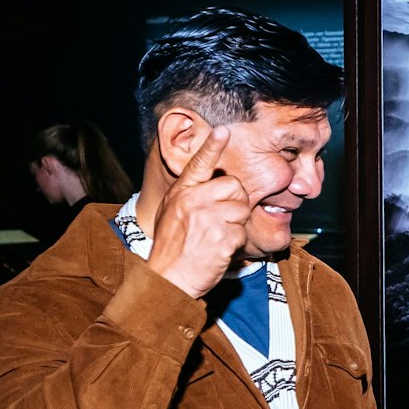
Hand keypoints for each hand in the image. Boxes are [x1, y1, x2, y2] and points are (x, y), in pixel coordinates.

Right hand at [145, 127, 249, 298]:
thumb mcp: (172, 212)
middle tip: (221, 220)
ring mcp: (207, 218)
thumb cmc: (172, 246)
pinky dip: (235, 243)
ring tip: (215, 237)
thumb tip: (215, 184)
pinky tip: (218, 250)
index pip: (199, 164)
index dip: (212, 146)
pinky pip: (242, 232)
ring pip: (242, 209)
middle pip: (235, 186)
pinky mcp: (220, 237)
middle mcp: (193, 200)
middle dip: (236, 202)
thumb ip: (191, 195)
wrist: (167, 278)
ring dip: (236, 225)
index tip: (223, 130)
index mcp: (182, 192)